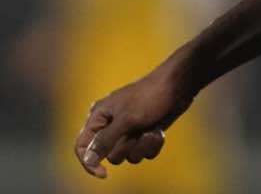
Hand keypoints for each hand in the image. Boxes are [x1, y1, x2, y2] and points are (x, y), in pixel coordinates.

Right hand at [73, 68, 193, 179]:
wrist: (178, 86)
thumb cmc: (150, 96)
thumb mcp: (126, 119)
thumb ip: (105, 140)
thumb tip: (88, 159)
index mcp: (99, 116)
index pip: (82, 146)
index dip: (89, 163)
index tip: (103, 174)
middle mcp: (111, 125)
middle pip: (109, 155)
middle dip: (127, 147)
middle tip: (137, 131)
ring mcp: (129, 130)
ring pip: (129, 156)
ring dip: (143, 146)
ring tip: (151, 129)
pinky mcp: (144, 134)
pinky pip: (144, 153)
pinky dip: (153, 144)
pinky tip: (159, 130)